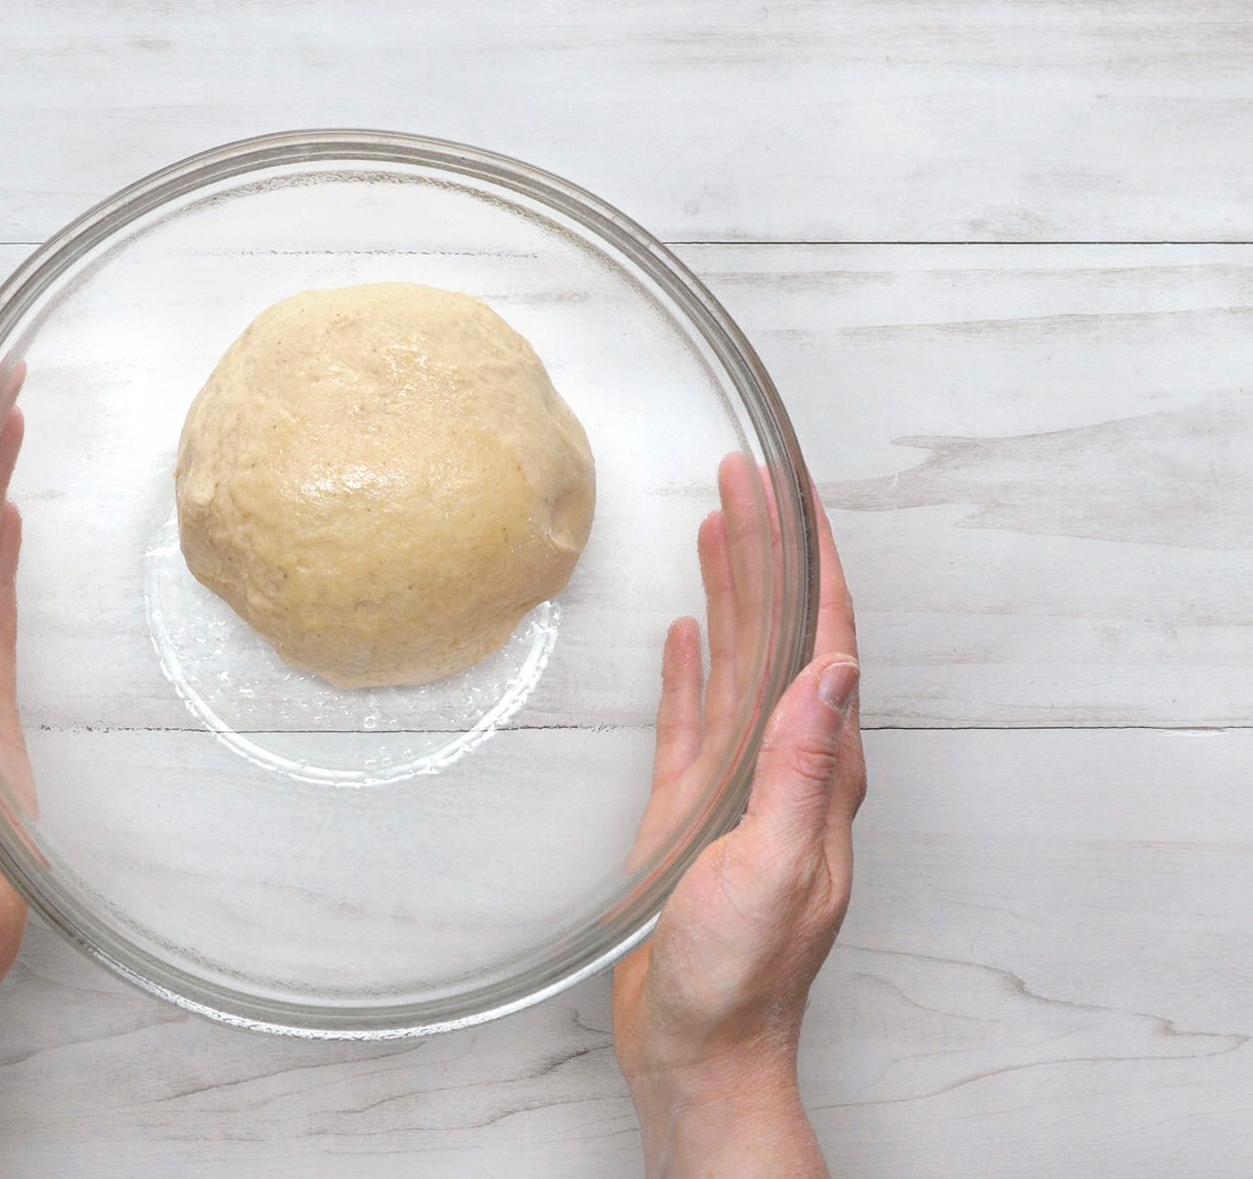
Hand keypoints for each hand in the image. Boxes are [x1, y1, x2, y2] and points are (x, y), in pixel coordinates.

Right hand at [612, 456, 863, 1176]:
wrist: (702, 1044)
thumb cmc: (742, 975)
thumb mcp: (777, 865)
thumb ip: (801, 766)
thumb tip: (834, 666)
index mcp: (819, 770)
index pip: (827, 637)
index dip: (815, 558)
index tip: (797, 488)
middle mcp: (787, 763)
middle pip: (782, 630)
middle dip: (769, 547)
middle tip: (743, 474)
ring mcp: (740, 782)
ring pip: (740, 660)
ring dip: (732, 589)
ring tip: (716, 522)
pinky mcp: (695, 807)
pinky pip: (697, 714)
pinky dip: (691, 665)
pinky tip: (685, 630)